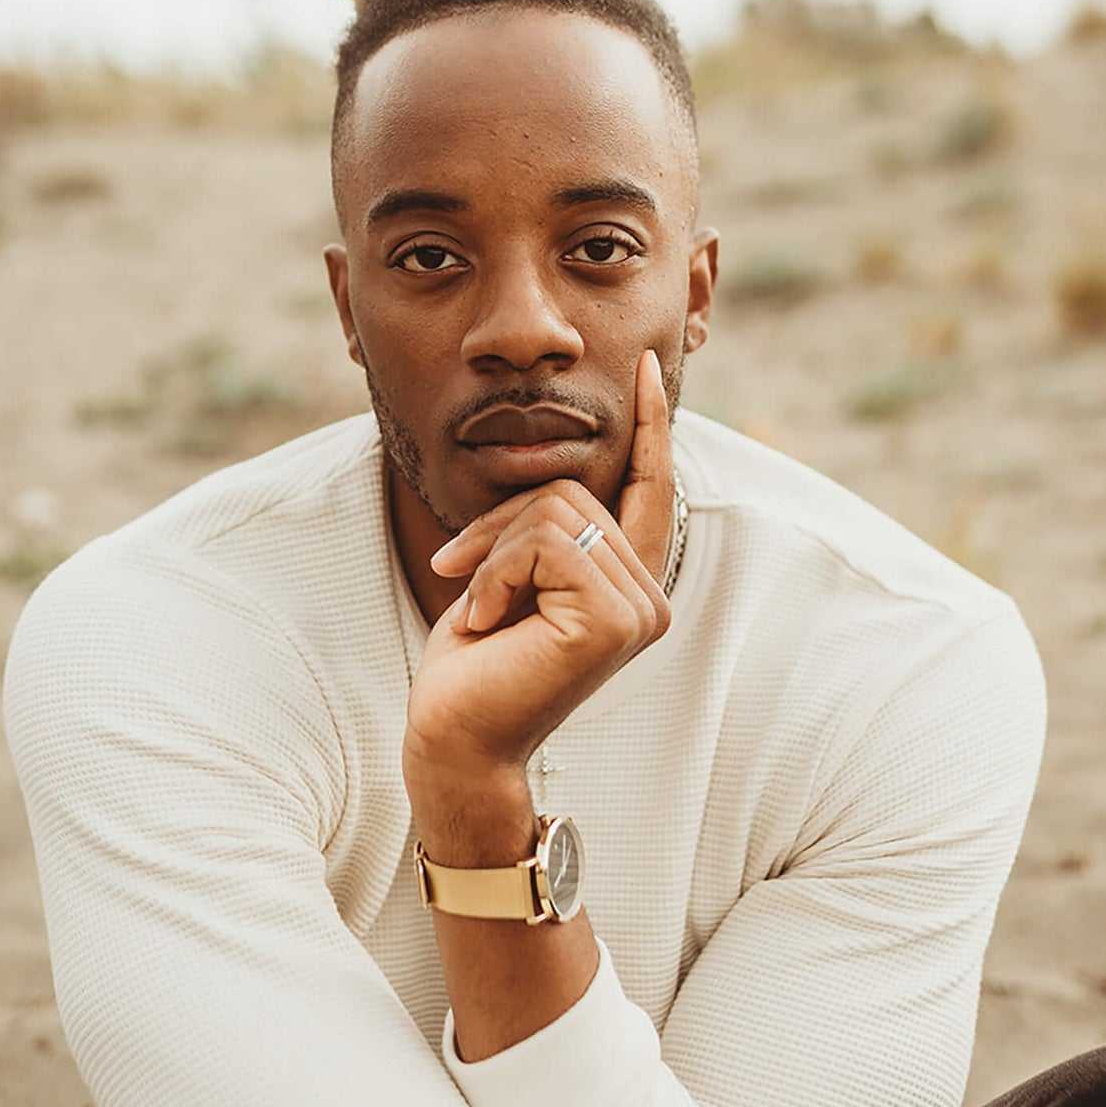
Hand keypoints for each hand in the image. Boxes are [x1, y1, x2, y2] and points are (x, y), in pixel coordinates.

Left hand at [402, 349, 673, 798]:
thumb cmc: (471, 666)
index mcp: (630, 587)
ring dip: (492, 552)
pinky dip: (494, 572)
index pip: (653, 489)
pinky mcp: (612, 618)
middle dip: (500, 524)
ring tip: (480, 610)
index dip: (652, 427)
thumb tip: (557, 472)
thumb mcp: (510, 576)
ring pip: (553, 509)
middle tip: (463, 578)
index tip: (649, 367)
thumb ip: (547, 529)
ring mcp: (639, 609)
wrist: (452, 739)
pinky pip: (541, 542)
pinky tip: (485, 621)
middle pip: (574, 489)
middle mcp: (649, 598)